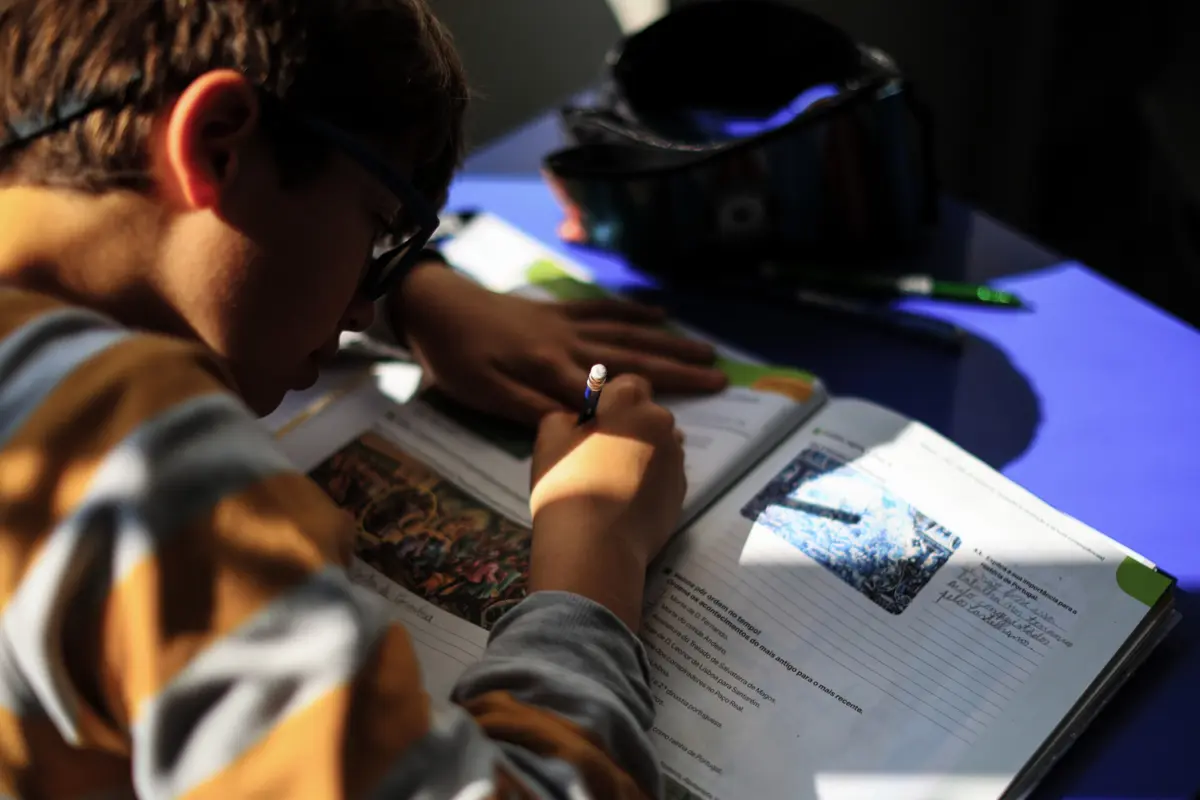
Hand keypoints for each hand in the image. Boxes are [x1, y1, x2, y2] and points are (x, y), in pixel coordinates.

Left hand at [391, 265, 726, 426]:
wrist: (432, 304)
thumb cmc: (453, 358)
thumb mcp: (483, 394)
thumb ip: (532, 409)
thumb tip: (581, 426)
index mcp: (550, 368)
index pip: (609, 391)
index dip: (649, 403)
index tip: (686, 416)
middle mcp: (568, 342)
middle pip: (631, 358)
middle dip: (676, 370)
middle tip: (719, 378)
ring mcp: (566, 323)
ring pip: (626, 332)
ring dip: (667, 341)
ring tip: (705, 349)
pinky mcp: (558, 311)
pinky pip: (602, 309)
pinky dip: (632, 311)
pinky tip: (659, 313)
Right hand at [527, 375, 685, 629]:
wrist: (595, 544)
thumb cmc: (567, 482)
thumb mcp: (548, 438)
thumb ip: (565, 417)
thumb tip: (578, 420)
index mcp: (630, 402)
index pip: (630, 384)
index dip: (613, 400)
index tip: (597, 422)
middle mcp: (662, 424)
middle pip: (648, 416)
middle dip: (631, 428)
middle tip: (602, 454)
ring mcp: (677, 460)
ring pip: (661, 446)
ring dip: (644, 455)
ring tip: (615, 482)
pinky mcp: (683, 493)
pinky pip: (666, 477)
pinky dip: (652, 483)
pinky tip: (628, 503)